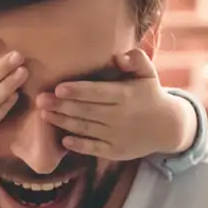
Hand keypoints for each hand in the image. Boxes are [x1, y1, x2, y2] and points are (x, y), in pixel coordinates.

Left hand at [37, 47, 196, 159]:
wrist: (167, 127)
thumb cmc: (150, 94)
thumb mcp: (148, 73)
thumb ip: (136, 59)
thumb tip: (119, 56)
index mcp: (126, 96)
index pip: (98, 93)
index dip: (77, 91)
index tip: (58, 88)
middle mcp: (121, 117)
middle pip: (86, 111)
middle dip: (61, 106)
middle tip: (40, 100)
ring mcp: (117, 136)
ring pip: (85, 129)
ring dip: (63, 122)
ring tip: (44, 115)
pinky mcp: (115, 151)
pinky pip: (94, 148)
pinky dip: (78, 145)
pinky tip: (63, 140)